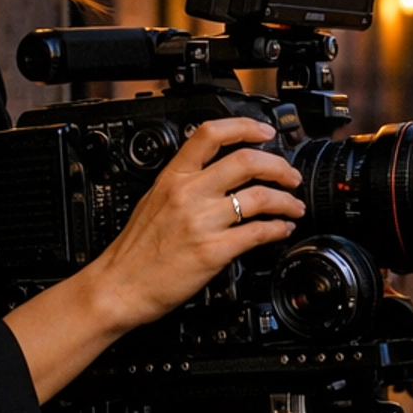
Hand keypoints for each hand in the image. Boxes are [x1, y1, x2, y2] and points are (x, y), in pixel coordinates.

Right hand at [81, 117, 305, 337]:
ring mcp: (202, 222)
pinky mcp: (213, 251)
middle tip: (289, 175)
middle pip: (246, 161)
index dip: (245, 127)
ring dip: (286, 201)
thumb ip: (183, 181)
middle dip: (278, 166)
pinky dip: (278, 229)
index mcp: (173, 177)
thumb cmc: (135, 250)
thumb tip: (215, 171)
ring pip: (260, 197)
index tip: (265, 132)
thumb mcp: (154, 200)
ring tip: (293, 206)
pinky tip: (281, 230)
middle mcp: (188, 194)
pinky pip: (258, 232)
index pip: (210, 134)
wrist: (119, 286)